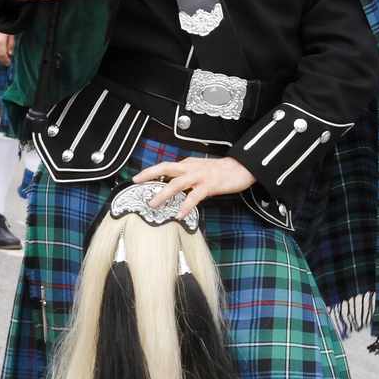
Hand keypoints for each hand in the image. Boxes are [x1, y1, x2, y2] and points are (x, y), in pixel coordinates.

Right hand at [0, 26, 15, 65]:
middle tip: (7, 61)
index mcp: (0, 40)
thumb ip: (11, 44)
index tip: (9, 63)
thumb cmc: (7, 24)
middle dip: (2, 59)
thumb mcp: (12, 33)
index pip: (2, 55)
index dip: (5, 60)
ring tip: (4, 56)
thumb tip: (10, 53)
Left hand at [134, 156, 255, 218]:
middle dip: (149, 174)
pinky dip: (186, 205)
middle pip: (166, 167)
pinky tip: (180, 214)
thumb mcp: (200, 171)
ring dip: (163, 193)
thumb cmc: (221, 171)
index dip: (150, 171)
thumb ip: (186, 176)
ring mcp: (200, 176)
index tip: (136, 179)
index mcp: (187, 164)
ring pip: (177, 183)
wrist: (243, 167)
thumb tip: (170, 186)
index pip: (165, 166)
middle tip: (136, 182)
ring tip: (153, 204)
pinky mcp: (210, 185)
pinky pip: (195, 196)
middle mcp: (191, 167)